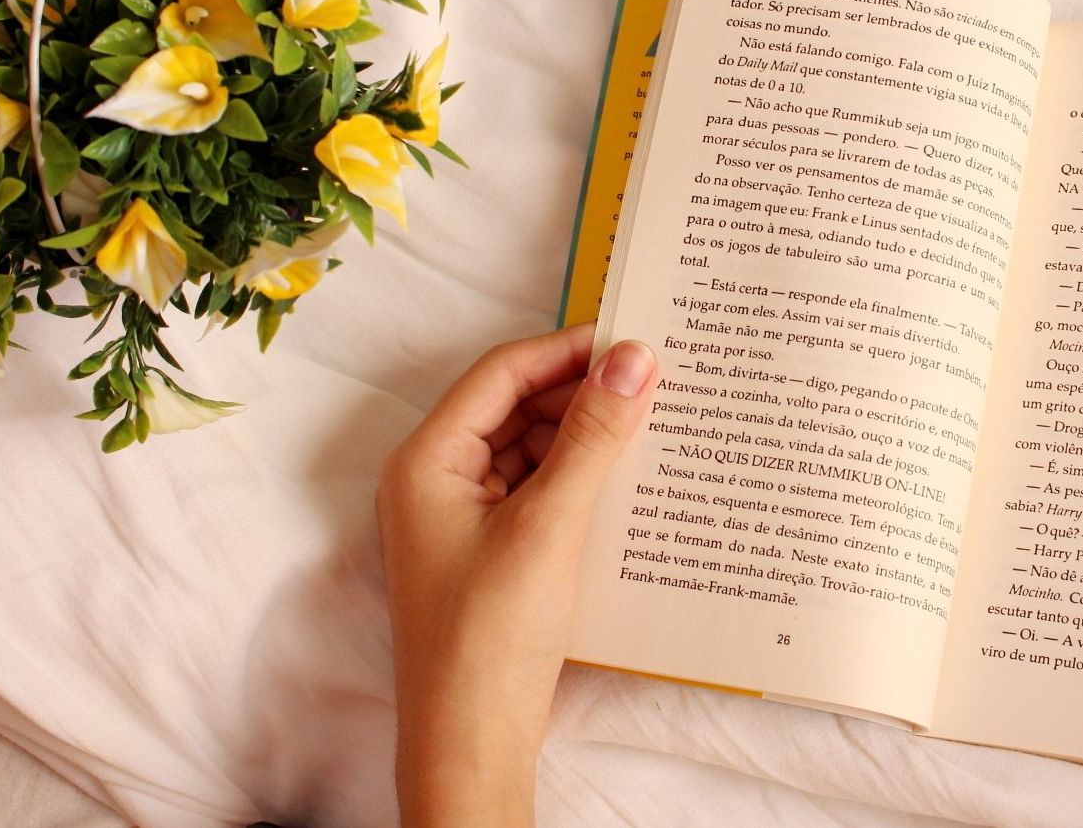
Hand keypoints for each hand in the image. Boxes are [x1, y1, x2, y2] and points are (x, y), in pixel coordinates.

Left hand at [376, 323, 658, 827]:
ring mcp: (462, 517)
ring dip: (586, 436)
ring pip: (531, 448)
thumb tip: (634, 360)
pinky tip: (629, 479)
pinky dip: (580, 478)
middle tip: (656, 380)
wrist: (472, 740)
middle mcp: (436, 480)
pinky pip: (539, 490)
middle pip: (515, 406)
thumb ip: (592, 437)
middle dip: (582, 393)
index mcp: (426, 461)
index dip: (567, 350)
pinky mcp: (491, 551)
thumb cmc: (490, 636)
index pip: (501, 373)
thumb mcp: (550, 525)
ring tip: (653, 423)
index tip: (634, 341)